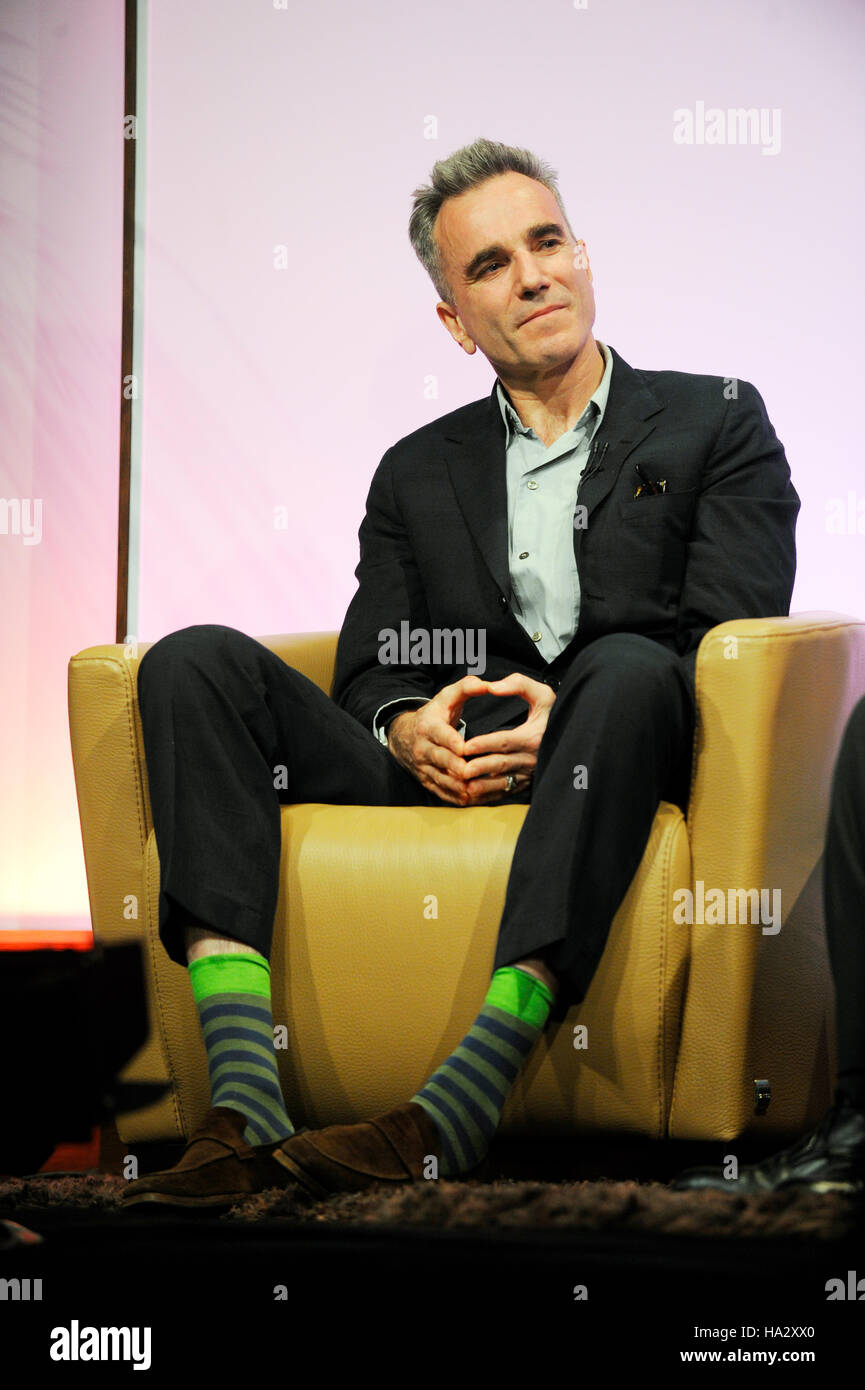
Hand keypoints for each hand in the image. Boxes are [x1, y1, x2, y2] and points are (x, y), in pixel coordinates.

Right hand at [387, 672, 554, 805]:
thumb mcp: (446, 697)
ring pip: (445, 782)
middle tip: (486, 772)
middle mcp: (424, 750)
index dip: (457, 744)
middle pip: (445, 763)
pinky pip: (444, 794)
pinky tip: (479, 796)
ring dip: (466, 786)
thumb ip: (467, 687)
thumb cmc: (434, 714)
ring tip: (488, 786)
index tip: (469, 748)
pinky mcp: (427, 782)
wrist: (404, 735)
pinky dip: (461, 797)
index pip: (443, 737)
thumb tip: (486, 683)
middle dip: (464, 769)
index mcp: (429, 727)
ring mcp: (424, 768)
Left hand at [459, 673, 554, 800]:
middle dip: (481, 767)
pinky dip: (493, 792)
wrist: (576, 735)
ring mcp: (532, 771)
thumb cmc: (554, 711)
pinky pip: (510, 788)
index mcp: (535, 736)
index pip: (506, 740)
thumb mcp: (542, 693)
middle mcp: (534, 757)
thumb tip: (492, 687)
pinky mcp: (530, 781)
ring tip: (467, 786)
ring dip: (485, 784)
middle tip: (461, 770)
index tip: (467, 746)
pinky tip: (478, 793)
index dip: (485, 743)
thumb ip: (517, 684)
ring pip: (505, 780)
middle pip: (503, 763)